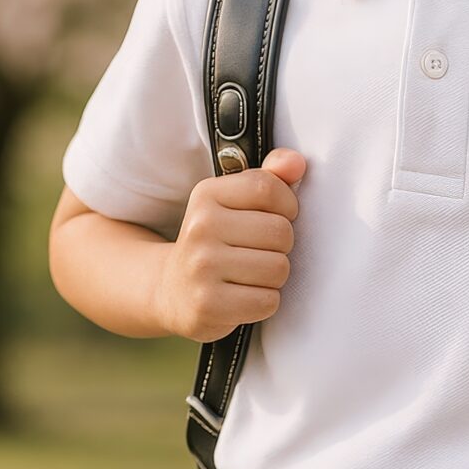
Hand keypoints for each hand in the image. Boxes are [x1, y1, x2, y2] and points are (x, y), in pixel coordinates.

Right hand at [156, 147, 305, 342]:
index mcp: (206, 195)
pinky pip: (268, 301)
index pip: (268, 188)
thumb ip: (269, 178)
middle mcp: (200, 228)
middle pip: (280, 232)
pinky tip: (243, 295)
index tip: (276, 215)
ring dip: (273, 276)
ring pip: (278, 268)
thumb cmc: (216, 240)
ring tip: (250, 274)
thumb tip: (296, 163)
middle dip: (281, 246)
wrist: (172, 290)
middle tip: (258, 251)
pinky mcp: (208, 305)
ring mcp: (201, 268)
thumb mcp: (234, 202)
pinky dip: (264, 301)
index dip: (286, 204)